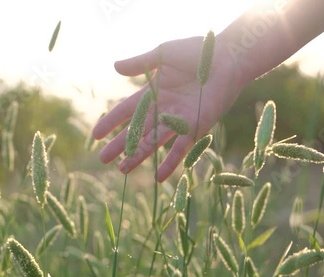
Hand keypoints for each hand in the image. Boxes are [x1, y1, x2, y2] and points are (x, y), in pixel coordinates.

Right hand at [92, 35, 245, 181]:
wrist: (228, 58)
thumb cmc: (198, 52)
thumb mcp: (163, 54)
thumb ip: (140, 63)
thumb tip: (114, 67)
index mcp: (153, 92)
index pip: (126, 111)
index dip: (111, 122)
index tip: (96, 135)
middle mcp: (163, 109)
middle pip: (136, 130)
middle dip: (119, 145)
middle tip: (103, 159)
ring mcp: (178, 120)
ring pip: (153, 142)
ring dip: (138, 156)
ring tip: (122, 170)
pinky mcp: (194, 127)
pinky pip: (180, 149)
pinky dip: (170, 163)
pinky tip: (158, 177)